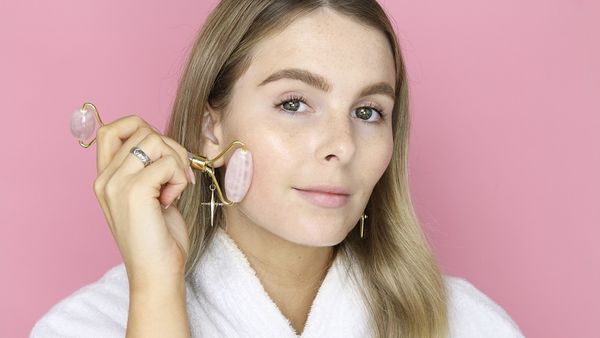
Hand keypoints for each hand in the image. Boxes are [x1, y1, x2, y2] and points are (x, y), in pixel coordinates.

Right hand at [92, 115, 194, 288]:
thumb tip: (164, 141)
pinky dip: (180, 177)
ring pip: (155, 140)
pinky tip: (172, 199)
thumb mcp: (149, 195)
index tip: (162, 154)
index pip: (112, 128)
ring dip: (177, 162)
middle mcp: (105, 178)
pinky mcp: (134, 191)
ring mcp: (116, 184)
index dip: (141, 128)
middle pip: (140, 129)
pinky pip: (168, 163)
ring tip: (174, 189)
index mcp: (105, 178)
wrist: (157, 272)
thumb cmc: (158, 236)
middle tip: (178, 175)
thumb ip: (147, 167)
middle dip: (170, 146)